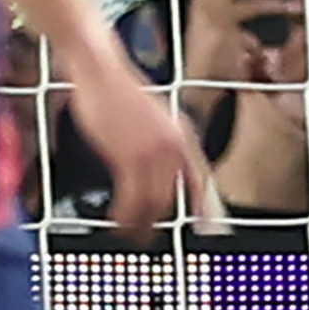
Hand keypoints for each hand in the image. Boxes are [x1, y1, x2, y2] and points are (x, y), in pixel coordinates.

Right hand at [53, 32, 216, 240]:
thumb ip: (161, 144)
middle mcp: (174, 144)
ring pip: (153, 203)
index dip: (204, 206)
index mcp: (183, 135)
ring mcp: (153, 151)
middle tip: (148, 238)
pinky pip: (130, 198)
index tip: (207, 226)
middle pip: (174, 197)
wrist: (101, 71)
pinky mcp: (129, 156)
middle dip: (159, 221)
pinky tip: (117, 220)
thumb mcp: (152, 118)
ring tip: (131, 236)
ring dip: (140, 224)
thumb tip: (159, 173)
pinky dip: (124, 215)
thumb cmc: (119, 93)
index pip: (200, 179)